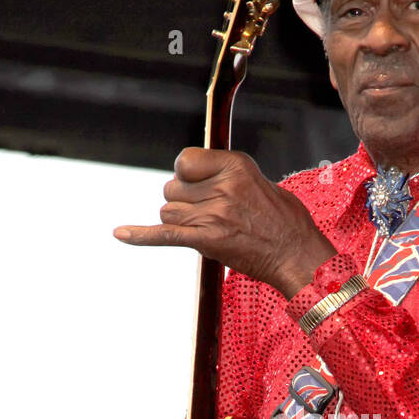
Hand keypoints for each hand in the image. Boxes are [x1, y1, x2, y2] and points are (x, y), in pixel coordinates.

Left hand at [113, 147, 334, 297]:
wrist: (298, 256)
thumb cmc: (285, 222)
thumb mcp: (259, 182)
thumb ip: (227, 176)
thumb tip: (198, 174)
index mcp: (235, 166)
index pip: (184, 161)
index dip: (187, 175)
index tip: (199, 185)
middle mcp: (221, 187)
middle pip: (172, 189)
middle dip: (183, 202)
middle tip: (210, 215)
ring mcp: (213, 215)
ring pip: (168, 213)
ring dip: (180, 223)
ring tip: (209, 231)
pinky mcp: (206, 241)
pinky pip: (163, 235)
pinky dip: (140, 235)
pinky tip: (120, 234)